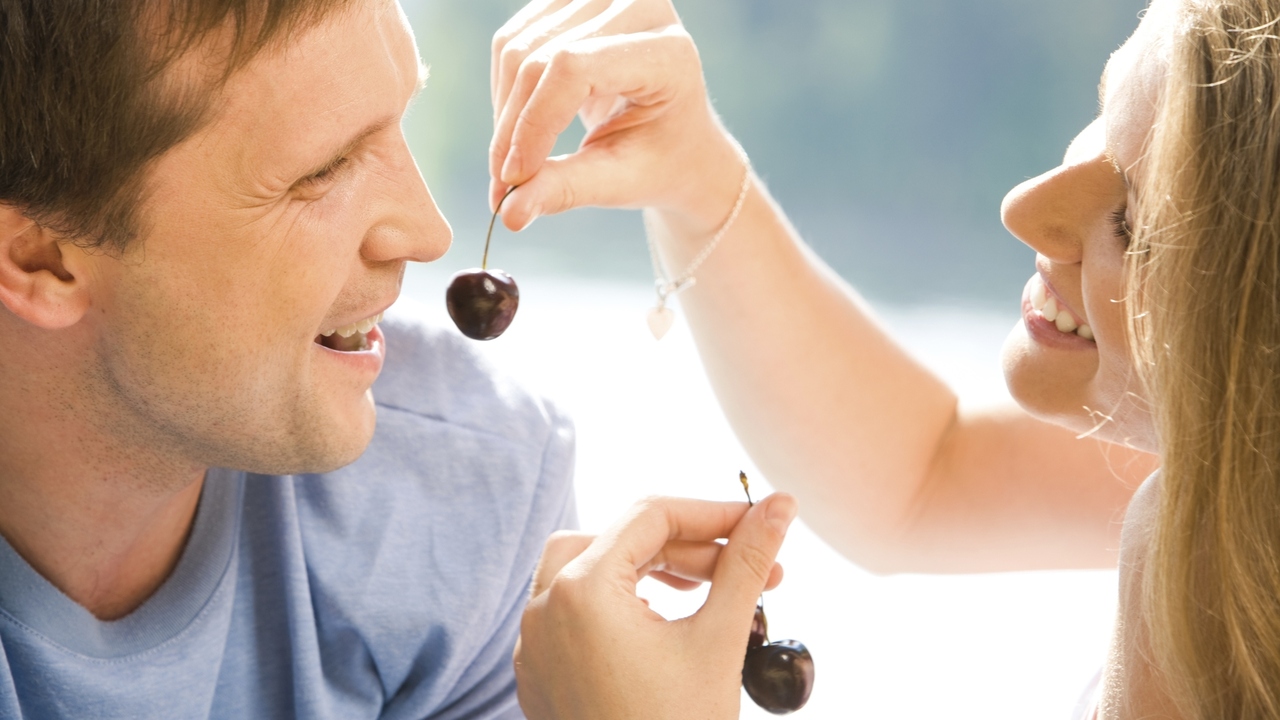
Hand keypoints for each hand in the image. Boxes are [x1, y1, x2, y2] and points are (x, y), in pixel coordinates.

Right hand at [489, 0, 746, 236]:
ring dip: (504, 114)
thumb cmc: (659, 161)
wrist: (676, 138)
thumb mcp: (621, 182)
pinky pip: (511, 43)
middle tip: (505, 186)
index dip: (534, 123)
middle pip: (538, 58)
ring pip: (516, 49)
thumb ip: (567, 190)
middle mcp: (638, 7)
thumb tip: (508, 215)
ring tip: (518, 164)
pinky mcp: (570, 2)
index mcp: (666, 53)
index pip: (574, 68)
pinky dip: (506, 95)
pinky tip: (524, 129)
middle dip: (512, 129)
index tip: (515, 179)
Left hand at [513, 493, 798, 719]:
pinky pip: (573, 614)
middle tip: (745, 566)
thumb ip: (746, 562)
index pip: (649, 516)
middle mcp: (544, 610)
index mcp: (580, 592)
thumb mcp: (719, 639)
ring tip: (708, 589)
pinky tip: (665, 621)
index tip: (760, 524)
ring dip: (648, 568)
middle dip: (686, 546)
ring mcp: (536, 646)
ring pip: (589, 570)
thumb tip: (780, 505)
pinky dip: (619, 603)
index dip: (712, 514)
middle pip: (616, 539)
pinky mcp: (541, 675)